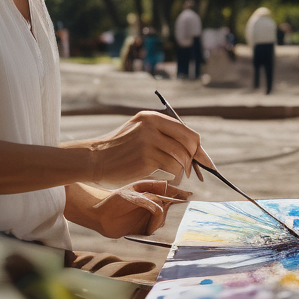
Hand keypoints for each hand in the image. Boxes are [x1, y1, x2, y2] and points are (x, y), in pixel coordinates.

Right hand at [80, 110, 214, 185]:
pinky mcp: (145, 159)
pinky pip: (171, 169)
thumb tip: (193, 147)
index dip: (198, 148)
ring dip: (183, 171)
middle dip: (194, 160)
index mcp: (152, 118)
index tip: (204, 161)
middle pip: (189, 144)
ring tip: (175, 177)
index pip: (187, 131)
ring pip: (181, 158)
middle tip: (191, 172)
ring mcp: (148, 142)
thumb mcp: (139, 131)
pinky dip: (174, 177)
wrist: (93, 159)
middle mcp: (152, 126)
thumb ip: (162, 134)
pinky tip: (166, 180)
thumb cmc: (119, 149)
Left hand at [91, 180, 190, 238]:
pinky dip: (152, 227)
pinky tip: (146, 227)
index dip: (180, 192)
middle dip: (168, 207)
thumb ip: (149, 200)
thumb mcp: (132, 195)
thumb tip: (164, 204)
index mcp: (149, 190)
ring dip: (157, 219)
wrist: (100, 216)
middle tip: (161, 207)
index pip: (169, 190)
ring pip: (162, 218)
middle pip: (168, 205)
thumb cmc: (114, 200)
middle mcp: (151, 202)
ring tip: (147, 219)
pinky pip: (155, 228)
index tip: (189, 195)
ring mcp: (147, 215)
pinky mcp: (144, 228)